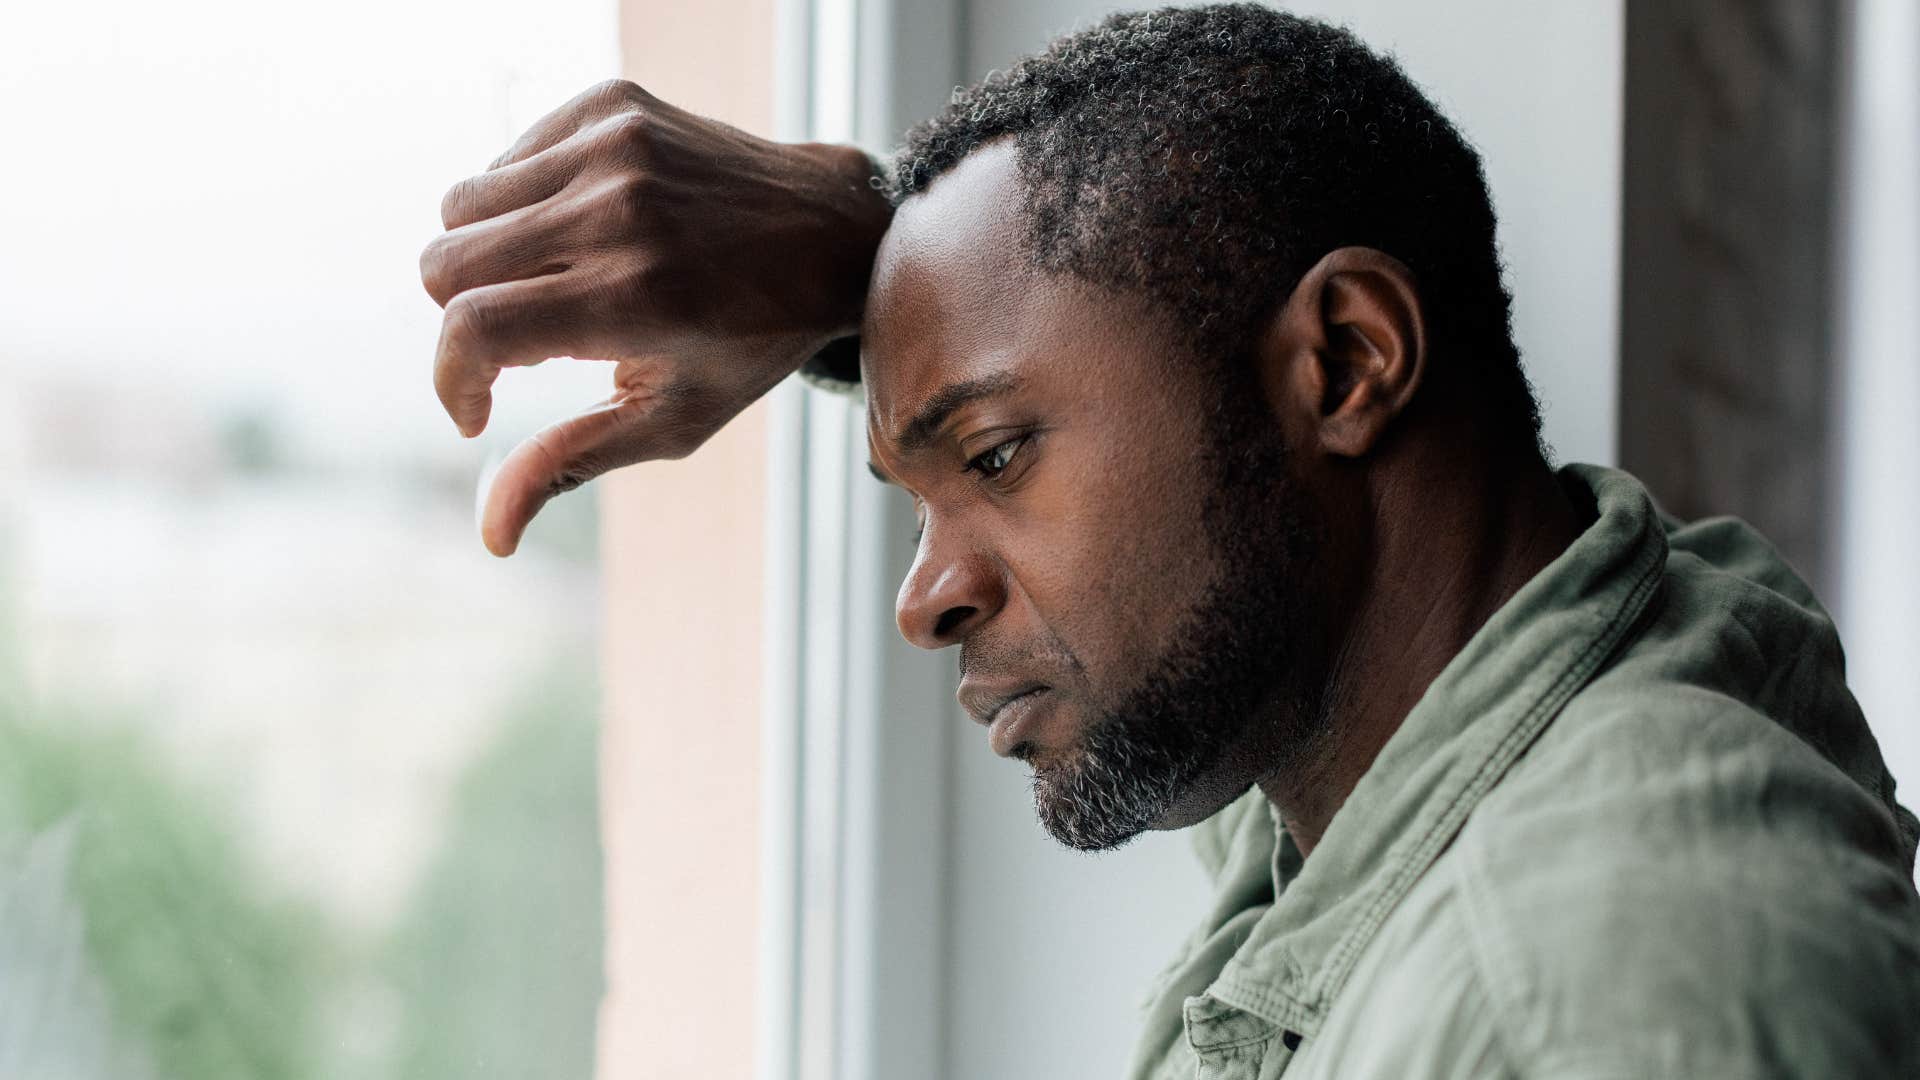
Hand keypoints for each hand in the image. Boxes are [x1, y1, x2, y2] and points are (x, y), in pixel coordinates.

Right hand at [420, 79, 890, 554]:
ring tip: (553, 284)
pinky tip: (579, 232)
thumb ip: (571, 464)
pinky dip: (520, 202)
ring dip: (484, 257)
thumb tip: (491, 536)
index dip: (451, 380)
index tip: (476, 410)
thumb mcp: (673, 420)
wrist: (832, 232)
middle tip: (524, 343)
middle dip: (460, 319)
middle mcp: (617, 211)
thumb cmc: (750, 344)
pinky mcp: (613, 104)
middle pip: (445, 264)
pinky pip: (506, 157)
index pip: (472, 329)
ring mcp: (614, 146)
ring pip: (461, 205)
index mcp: (633, 298)